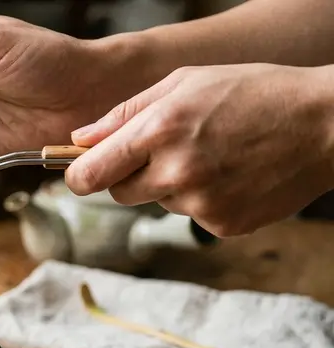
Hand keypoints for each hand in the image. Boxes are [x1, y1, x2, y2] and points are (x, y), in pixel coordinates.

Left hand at [67, 64, 333, 236]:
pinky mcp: (223, 225)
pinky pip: (192, 216)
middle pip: (119, 194)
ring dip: (171, 185)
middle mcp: (176, 172)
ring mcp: (201, 203)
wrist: (325, 124)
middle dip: (130, 176)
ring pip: (159, 203)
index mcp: (160, 131)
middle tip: (164, 151)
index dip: (78, 177)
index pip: (90, 175)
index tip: (80, 174)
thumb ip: (125, 113)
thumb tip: (80, 140)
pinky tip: (230, 174)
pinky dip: (203, 200)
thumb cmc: (254, 93)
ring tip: (211, 155)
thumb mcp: (185, 83)